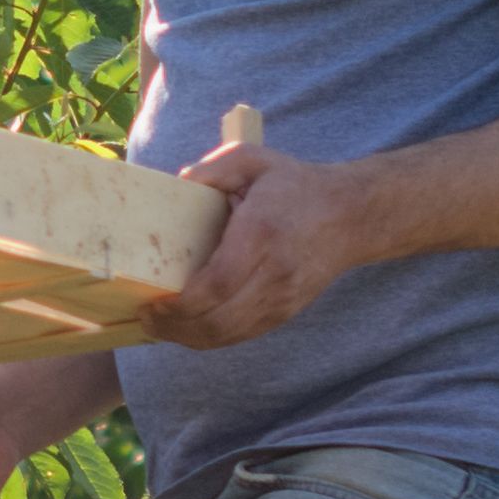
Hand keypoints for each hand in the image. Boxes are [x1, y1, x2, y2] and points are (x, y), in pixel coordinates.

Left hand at [158, 140, 385, 347]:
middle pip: (218, 321)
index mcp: (261, 235)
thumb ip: (213, 168)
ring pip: (229, 335)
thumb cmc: (295, 185)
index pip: (217, 285)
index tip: (152, 303)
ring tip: (160, 326)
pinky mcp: (287, 311)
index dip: (181, 305)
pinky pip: (243, 335)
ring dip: (189, 338)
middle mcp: (274, 274)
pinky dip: (211, 338)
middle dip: (175, 328)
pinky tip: (189, 328)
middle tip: (146, 318)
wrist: (352, 215)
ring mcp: (283, 298)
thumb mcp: (253, 159)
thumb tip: (177, 184)